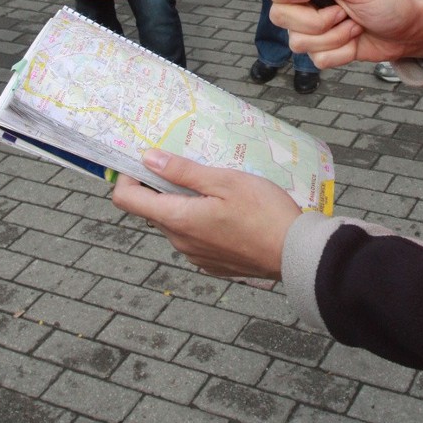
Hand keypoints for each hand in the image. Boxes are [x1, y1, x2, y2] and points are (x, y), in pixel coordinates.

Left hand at [112, 151, 300, 277]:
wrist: (295, 253)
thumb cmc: (264, 212)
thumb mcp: (224, 181)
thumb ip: (183, 171)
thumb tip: (148, 159)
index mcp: (178, 219)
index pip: (128, 200)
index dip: (128, 177)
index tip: (143, 161)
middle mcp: (180, 242)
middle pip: (153, 210)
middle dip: (161, 187)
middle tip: (188, 167)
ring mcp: (195, 255)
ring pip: (175, 223)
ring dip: (184, 204)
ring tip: (215, 188)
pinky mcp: (211, 263)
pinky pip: (194, 238)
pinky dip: (200, 221)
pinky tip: (227, 212)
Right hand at [265, 0, 422, 68]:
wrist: (407, 31)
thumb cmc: (387, 0)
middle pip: (278, 15)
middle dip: (314, 21)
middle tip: (342, 12)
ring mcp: (311, 23)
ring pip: (295, 41)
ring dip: (332, 37)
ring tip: (352, 24)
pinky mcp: (321, 47)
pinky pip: (314, 58)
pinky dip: (339, 52)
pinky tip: (353, 39)